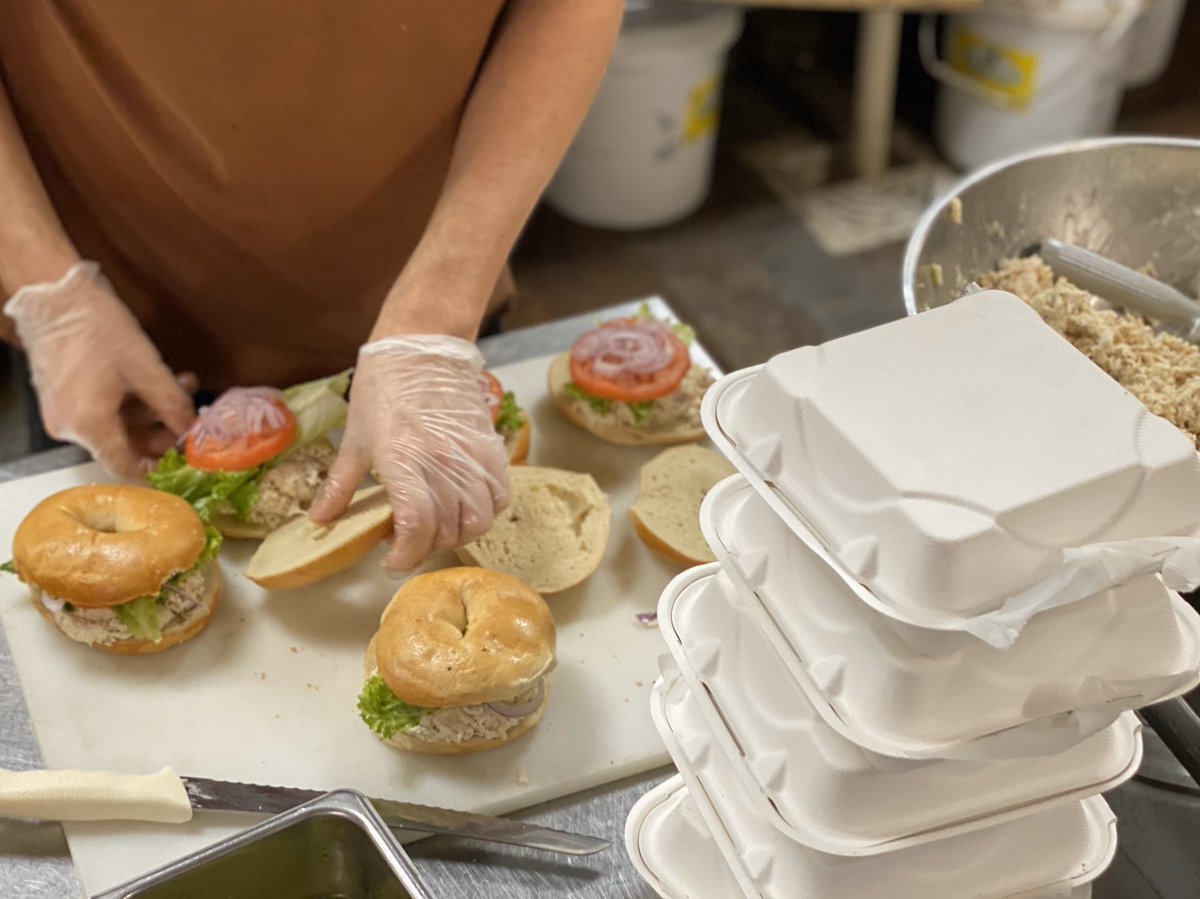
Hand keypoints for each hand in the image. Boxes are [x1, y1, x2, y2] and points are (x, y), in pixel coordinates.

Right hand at [4, 262, 195, 478]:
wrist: (55, 291)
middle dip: (163, 430)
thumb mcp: (146, 369)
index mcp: (88, 425)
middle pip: (124, 445)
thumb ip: (173, 406)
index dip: (158, 470)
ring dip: (152, 409)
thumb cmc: (95, 326)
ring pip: (117, 424)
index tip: (183, 463)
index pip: (125, 468)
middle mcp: (71, 426)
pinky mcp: (64, 396)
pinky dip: (130, 400)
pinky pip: (102, 409)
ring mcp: (65, 411)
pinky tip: (157, 380)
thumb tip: (191, 430)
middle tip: (191, 416)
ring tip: (182, 386)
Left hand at [309, 335, 509, 571]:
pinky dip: (486, 511)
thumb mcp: (355, 439)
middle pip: (447, 530)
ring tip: (438, 528)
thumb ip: (340, 486)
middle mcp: (442, 463)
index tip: (392, 560)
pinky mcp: (490, 447)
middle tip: (408, 541)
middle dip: (425, 547)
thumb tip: (320, 520)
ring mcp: (471, 456)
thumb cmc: (383, 389)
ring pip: (479, 519)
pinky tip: (465, 508)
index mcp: (403, 461)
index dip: (405, 556)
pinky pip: (499, 496)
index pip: (416, 528)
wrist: (422, 347)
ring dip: (458, 534)